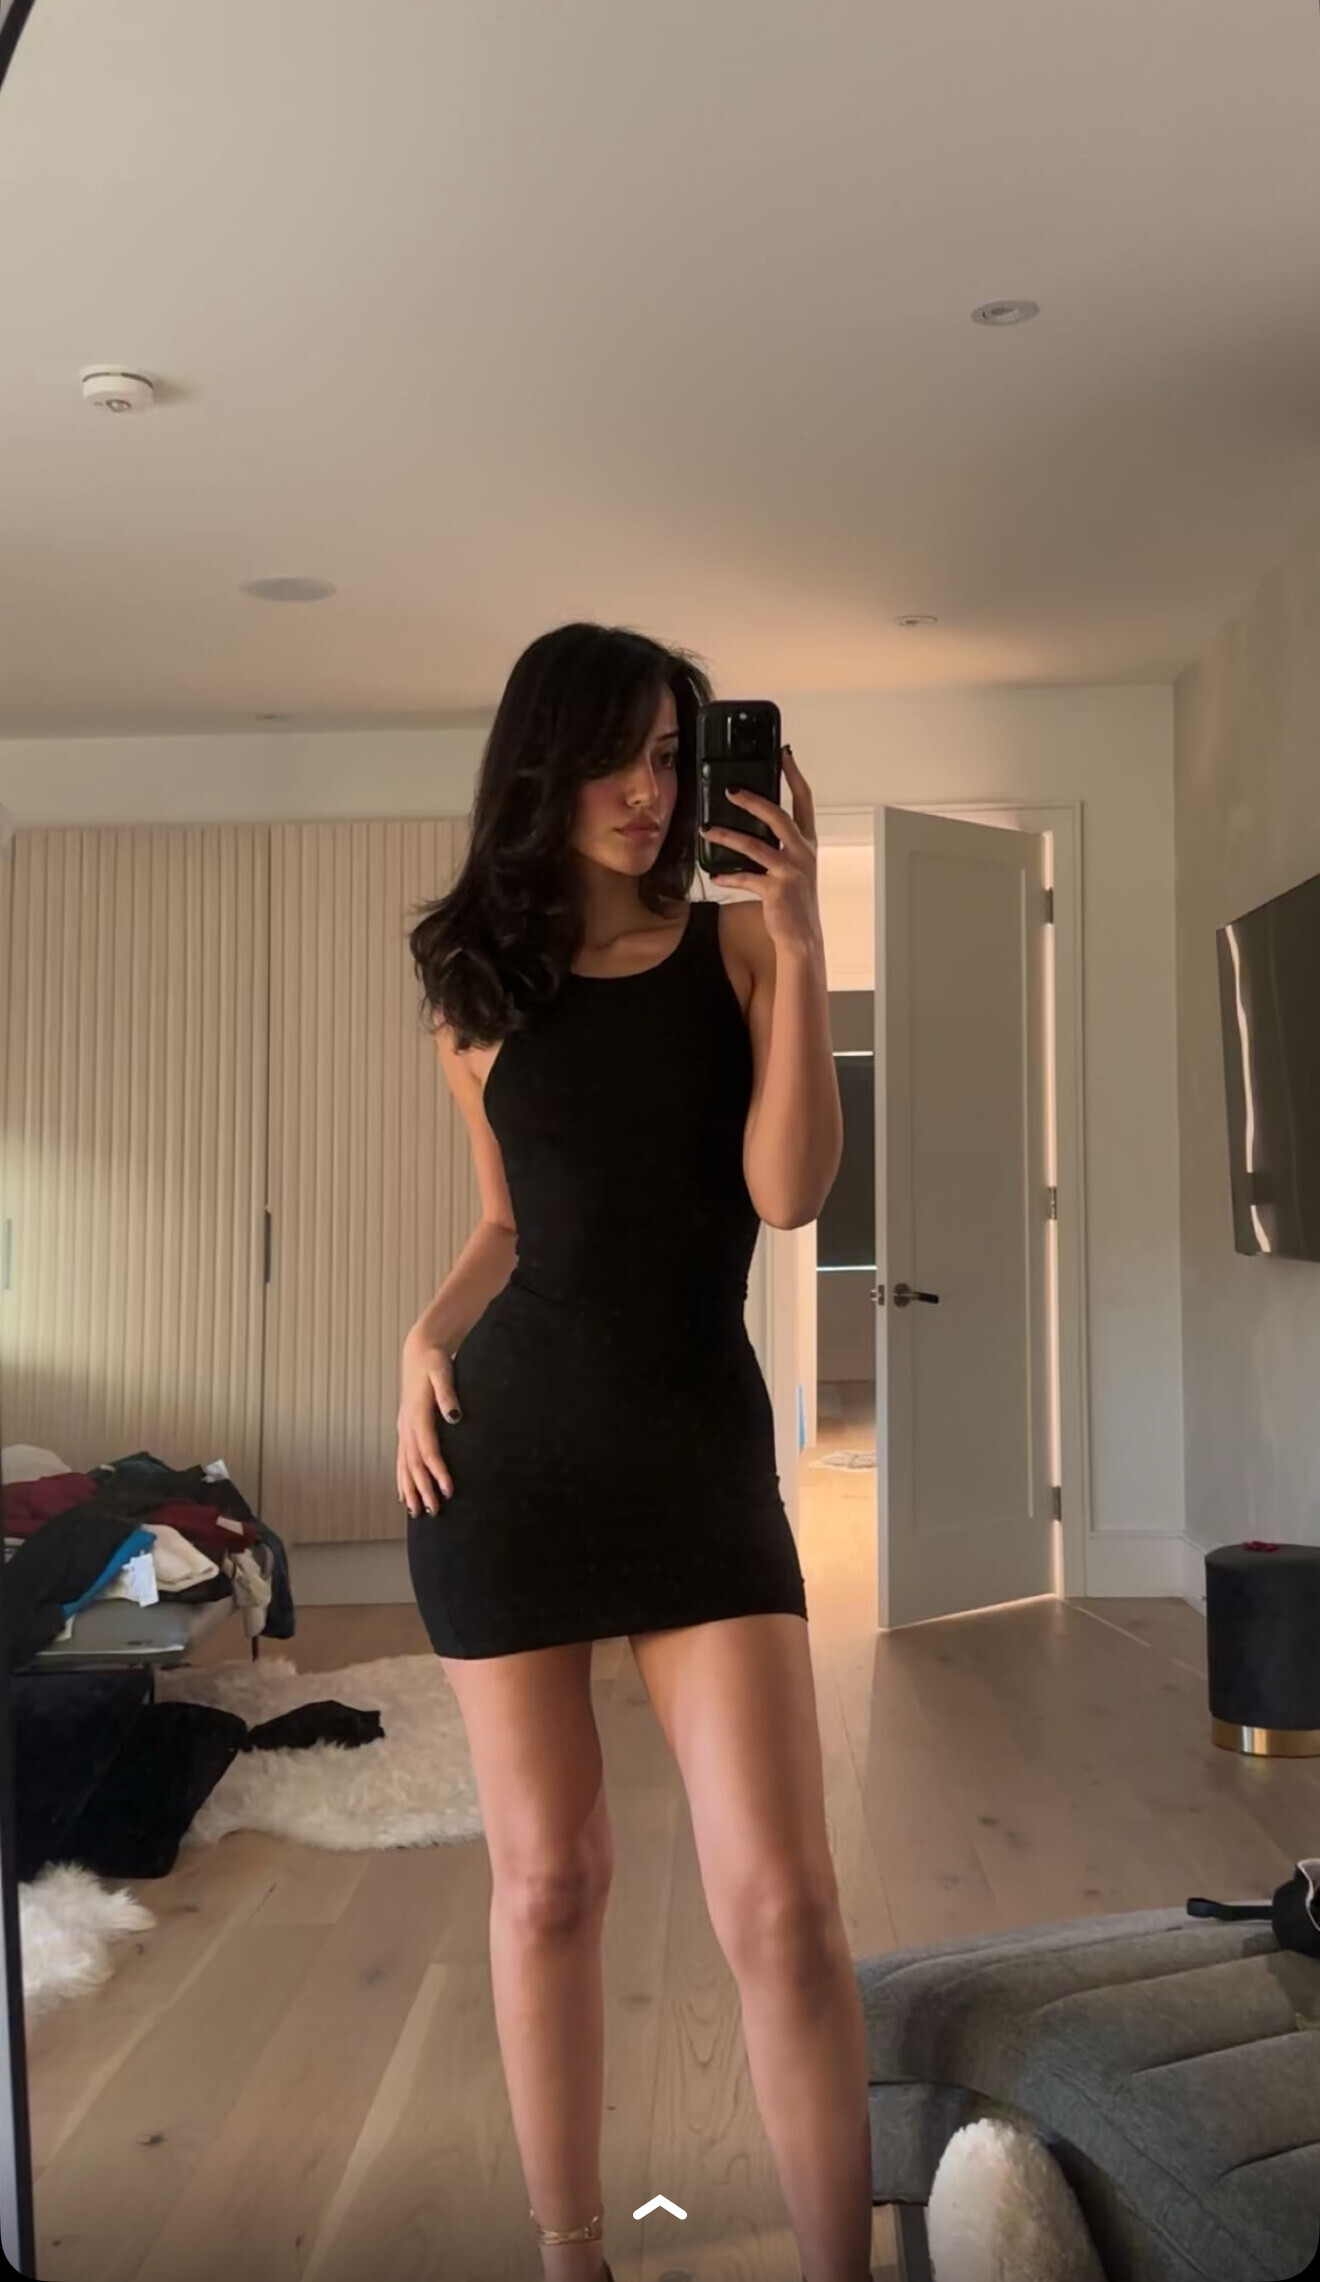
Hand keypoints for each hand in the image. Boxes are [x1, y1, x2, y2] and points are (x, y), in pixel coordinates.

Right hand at [396, 1325, 459, 1517]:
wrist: (419, 1351)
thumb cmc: (434, 1361)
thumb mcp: (443, 1372)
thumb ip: (448, 1394)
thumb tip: (454, 1417)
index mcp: (418, 1415)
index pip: (428, 1451)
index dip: (437, 1472)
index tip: (448, 1490)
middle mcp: (407, 1426)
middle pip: (414, 1464)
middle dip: (423, 1489)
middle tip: (435, 1512)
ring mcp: (404, 1429)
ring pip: (404, 1466)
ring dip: (411, 1490)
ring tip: (417, 1513)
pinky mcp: (405, 1429)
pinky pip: (401, 1459)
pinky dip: (401, 1479)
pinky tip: (404, 1495)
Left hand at [704, 745, 822, 957]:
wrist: (803, 936)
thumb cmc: (795, 901)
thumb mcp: (793, 867)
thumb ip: (779, 845)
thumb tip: (751, 824)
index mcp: (808, 843)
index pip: (804, 801)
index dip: (794, 775)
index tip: (783, 754)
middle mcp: (803, 853)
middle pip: (778, 816)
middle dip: (753, 800)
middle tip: (730, 790)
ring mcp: (790, 871)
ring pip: (755, 845)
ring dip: (727, 836)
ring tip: (707, 830)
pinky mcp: (776, 889)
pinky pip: (746, 877)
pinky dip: (728, 876)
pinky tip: (715, 875)